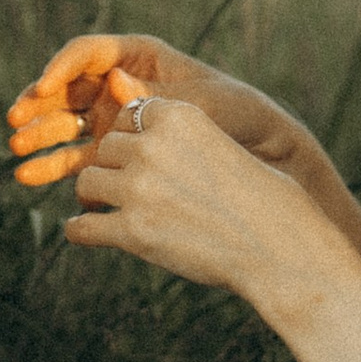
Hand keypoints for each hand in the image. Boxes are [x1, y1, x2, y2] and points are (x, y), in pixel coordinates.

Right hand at [7, 30, 298, 186]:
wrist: (259, 154)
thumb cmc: (235, 114)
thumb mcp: (199, 102)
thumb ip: (154, 96)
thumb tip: (113, 81)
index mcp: (139, 57)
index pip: (88, 54)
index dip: (61, 67)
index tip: (44, 87)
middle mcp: (119, 85)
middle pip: (67, 89)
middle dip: (39, 105)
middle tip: (17, 122)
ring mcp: (114, 119)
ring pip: (66, 125)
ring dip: (40, 138)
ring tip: (18, 154)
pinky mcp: (116, 153)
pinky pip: (78, 158)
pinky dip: (54, 167)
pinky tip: (31, 177)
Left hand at [61, 96, 360, 332]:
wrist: (280, 247)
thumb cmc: (263, 199)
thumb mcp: (221, 145)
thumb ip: (176, 134)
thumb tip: (128, 114)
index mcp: (178, 116)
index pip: (129, 115)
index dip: (131, 136)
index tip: (137, 155)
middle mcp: (153, 146)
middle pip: (106, 147)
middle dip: (112, 167)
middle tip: (120, 189)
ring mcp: (139, 188)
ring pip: (87, 182)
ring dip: (93, 197)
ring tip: (102, 211)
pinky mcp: (132, 231)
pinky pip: (82, 227)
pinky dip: (80, 231)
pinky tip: (87, 233)